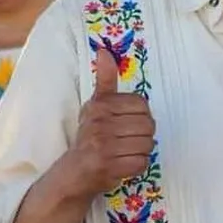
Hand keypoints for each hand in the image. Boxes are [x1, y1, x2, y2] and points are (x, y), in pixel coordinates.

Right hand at [66, 47, 155, 196]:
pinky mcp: (107, 166)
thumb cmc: (91, 135)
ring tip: (123, 152)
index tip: (125, 123)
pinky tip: (122, 164)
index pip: (142, 105)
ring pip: (147, 144)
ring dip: (141, 151)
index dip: (140, 116)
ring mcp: (102, 146)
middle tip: (126, 140)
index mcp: (100, 105)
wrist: (73, 172)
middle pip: (148, 126)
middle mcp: (99, 123)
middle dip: (143, 135)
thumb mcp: (97, 104)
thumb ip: (105, 79)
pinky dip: (137, 165)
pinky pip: (141, 162)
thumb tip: (104, 51)